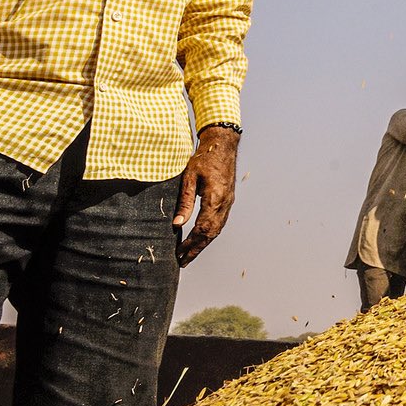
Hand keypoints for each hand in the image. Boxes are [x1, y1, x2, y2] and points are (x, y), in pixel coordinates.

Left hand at [174, 128, 238, 265]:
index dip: (190, 244)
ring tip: (191, 253)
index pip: (202, 229)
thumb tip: (177, 224)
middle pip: (211, 234)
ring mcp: (228, 202)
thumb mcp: (189, 178)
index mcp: (214, 199)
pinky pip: (220, 222)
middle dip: (197, 249)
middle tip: (183, 261)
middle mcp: (224, 204)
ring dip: (204, 243)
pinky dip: (210, 233)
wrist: (223, 144)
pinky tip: (202, 237)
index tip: (179, 254)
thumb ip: (185, 202)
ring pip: (217, 229)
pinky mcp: (228, 199)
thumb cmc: (204, 158)